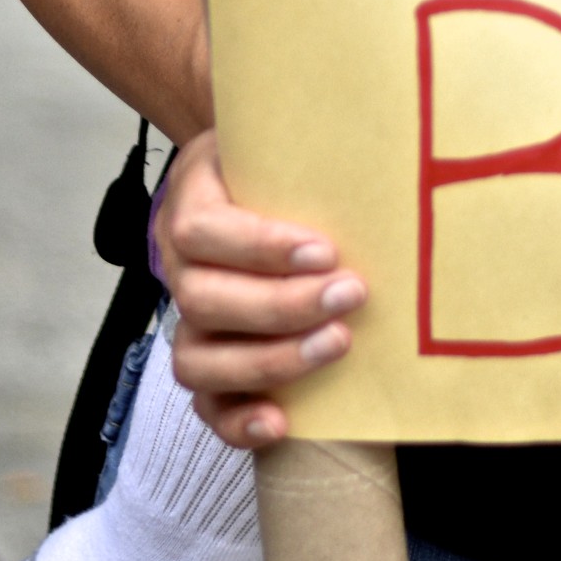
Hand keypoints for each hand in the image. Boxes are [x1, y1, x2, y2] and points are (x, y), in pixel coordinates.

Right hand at [157, 130, 365, 449]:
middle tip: (351, 294)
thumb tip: (381, 139)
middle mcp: (178, 269)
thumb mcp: (276, 137)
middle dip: (282, 305)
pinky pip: (205, 405)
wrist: (245, 180)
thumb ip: (307, 141)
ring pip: (199, 359)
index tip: (325, 250)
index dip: (261, 247)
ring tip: (337, 345)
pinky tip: (281, 423)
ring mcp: (187, 322)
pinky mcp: (205, 362)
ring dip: (269, 361)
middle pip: (204, 301)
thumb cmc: (272, 164)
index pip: (206, 233)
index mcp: (190, 206)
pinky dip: (237, 421)